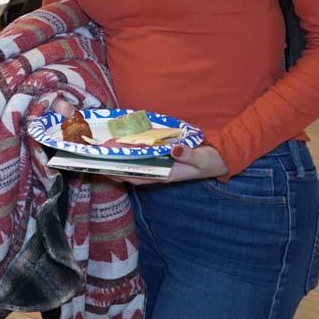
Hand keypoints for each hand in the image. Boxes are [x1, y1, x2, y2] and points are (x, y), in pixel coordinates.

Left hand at [110, 144, 228, 185]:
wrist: (219, 158)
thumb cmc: (209, 161)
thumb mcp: (201, 158)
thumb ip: (188, 155)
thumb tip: (174, 150)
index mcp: (166, 175)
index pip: (139, 177)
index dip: (122, 175)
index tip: (107, 171)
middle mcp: (160, 171)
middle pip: (133, 170)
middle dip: (116, 165)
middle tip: (100, 155)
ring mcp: (160, 163)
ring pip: (137, 162)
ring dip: (123, 156)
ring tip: (106, 147)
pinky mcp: (163, 155)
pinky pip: (144, 153)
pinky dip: (134, 149)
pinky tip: (124, 140)